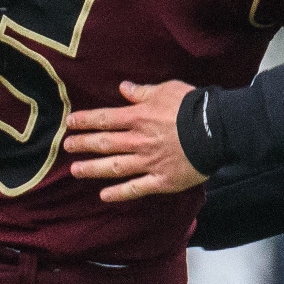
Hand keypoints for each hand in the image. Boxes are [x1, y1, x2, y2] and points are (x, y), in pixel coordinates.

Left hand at [63, 80, 205, 201]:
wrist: (217, 130)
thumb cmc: (193, 106)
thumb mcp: (167, 90)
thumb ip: (142, 92)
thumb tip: (124, 88)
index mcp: (139, 118)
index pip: (105, 119)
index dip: (85, 121)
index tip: (69, 124)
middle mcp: (139, 141)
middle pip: (105, 143)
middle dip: (83, 144)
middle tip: (66, 147)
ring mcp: (149, 162)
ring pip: (115, 167)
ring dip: (93, 169)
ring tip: (76, 170)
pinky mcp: (162, 180)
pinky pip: (136, 188)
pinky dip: (120, 193)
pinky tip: (104, 195)